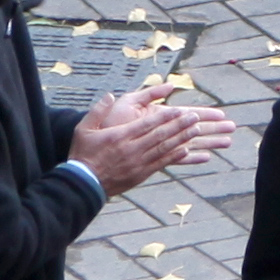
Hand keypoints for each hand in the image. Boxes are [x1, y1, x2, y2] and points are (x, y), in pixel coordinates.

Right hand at [72, 81, 231, 190]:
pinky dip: (175, 156)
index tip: (180, 110)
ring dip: (182, 139)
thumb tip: (109, 95)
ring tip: (196, 131)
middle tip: (196, 118)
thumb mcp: (84, 129)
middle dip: (180, 125)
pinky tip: (187, 150)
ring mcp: (138, 163)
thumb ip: (97, 111)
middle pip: (161, 135)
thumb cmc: (83, 154)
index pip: (148, 123)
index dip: (166, 117)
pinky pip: (161, 163)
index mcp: (120, 136)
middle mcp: (132, 149)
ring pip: (164, 148)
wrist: (83, 184)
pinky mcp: (140, 174)